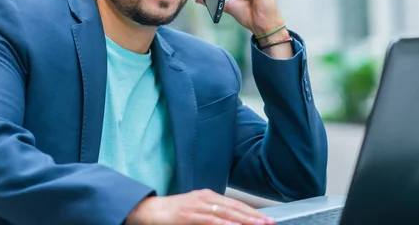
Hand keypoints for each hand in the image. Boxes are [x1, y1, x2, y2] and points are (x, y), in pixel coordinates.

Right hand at [126, 189, 274, 224]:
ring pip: (226, 213)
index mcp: (207, 196)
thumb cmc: (172, 213)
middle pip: (234, 207)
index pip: (235, 204)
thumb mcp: (195, 211)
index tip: (265, 218)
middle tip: (269, 222)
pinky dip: (225, 224)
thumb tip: (231, 222)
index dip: (251, 211)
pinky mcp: (189, 215)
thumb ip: (212, 216)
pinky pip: (211, 220)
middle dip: (253, 215)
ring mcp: (197, 205)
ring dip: (244, 220)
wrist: (148, 211)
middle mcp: (204, 198)